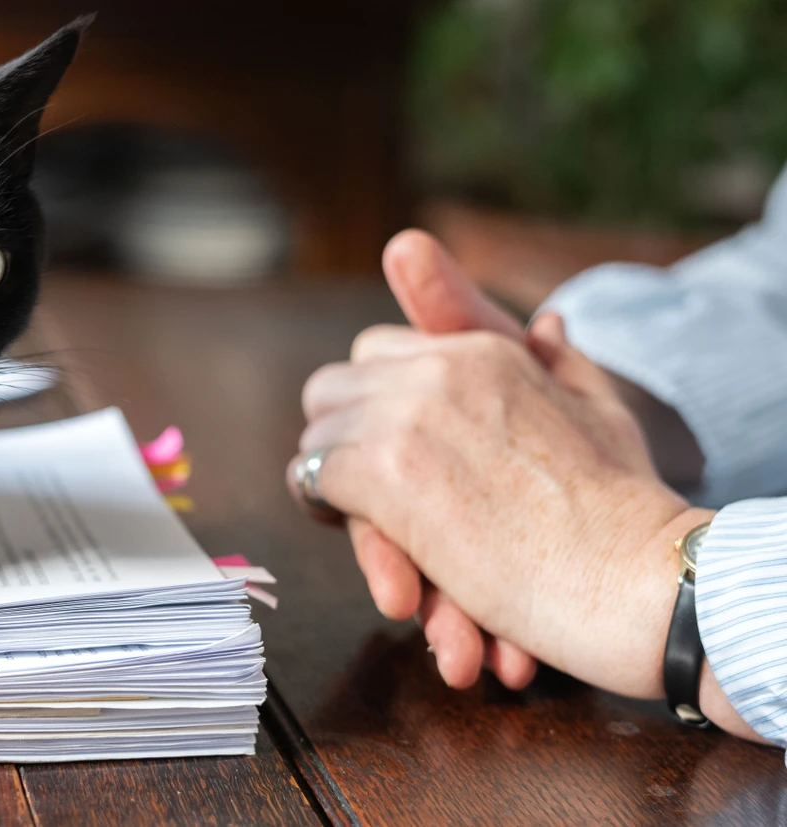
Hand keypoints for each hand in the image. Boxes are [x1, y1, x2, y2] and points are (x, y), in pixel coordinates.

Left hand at [297, 289, 697, 695]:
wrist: (635, 572)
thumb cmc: (629, 506)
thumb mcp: (602, 409)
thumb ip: (563, 363)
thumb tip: (547, 323)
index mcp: (482, 351)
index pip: (378, 350)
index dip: (370, 400)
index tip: (377, 442)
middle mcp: (436, 370)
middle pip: (333, 386)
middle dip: (337, 435)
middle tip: (349, 486)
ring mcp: (406, 418)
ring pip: (316, 433)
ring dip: (329, 480)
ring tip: (348, 520)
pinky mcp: (384, 475)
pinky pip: (314, 476)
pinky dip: (326, 512)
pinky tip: (348, 533)